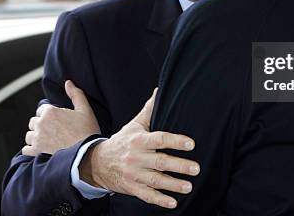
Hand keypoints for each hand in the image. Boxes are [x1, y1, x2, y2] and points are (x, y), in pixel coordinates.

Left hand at [22, 80, 100, 155]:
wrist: (88, 154)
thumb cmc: (88, 131)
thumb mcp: (85, 110)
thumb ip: (76, 94)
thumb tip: (68, 83)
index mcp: (51, 112)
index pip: (41, 110)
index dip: (49, 115)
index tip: (57, 121)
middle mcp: (41, 124)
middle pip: (34, 122)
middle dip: (41, 125)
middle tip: (54, 131)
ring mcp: (38, 138)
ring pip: (29, 135)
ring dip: (36, 137)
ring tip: (48, 141)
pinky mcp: (37, 152)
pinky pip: (26, 149)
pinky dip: (31, 150)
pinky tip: (41, 150)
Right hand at [79, 88, 199, 208]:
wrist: (97, 162)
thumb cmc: (122, 141)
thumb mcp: (134, 124)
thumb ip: (149, 109)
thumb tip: (160, 90)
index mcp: (139, 140)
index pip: (160, 139)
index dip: (176, 141)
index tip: (191, 144)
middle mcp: (137, 157)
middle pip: (160, 162)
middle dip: (179, 166)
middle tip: (196, 168)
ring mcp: (134, 174)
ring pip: (156, 180)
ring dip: (173, 184)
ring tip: (189, 186)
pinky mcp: (132, 187)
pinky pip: (147, 195)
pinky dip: (159, 200)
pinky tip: (172, 202)